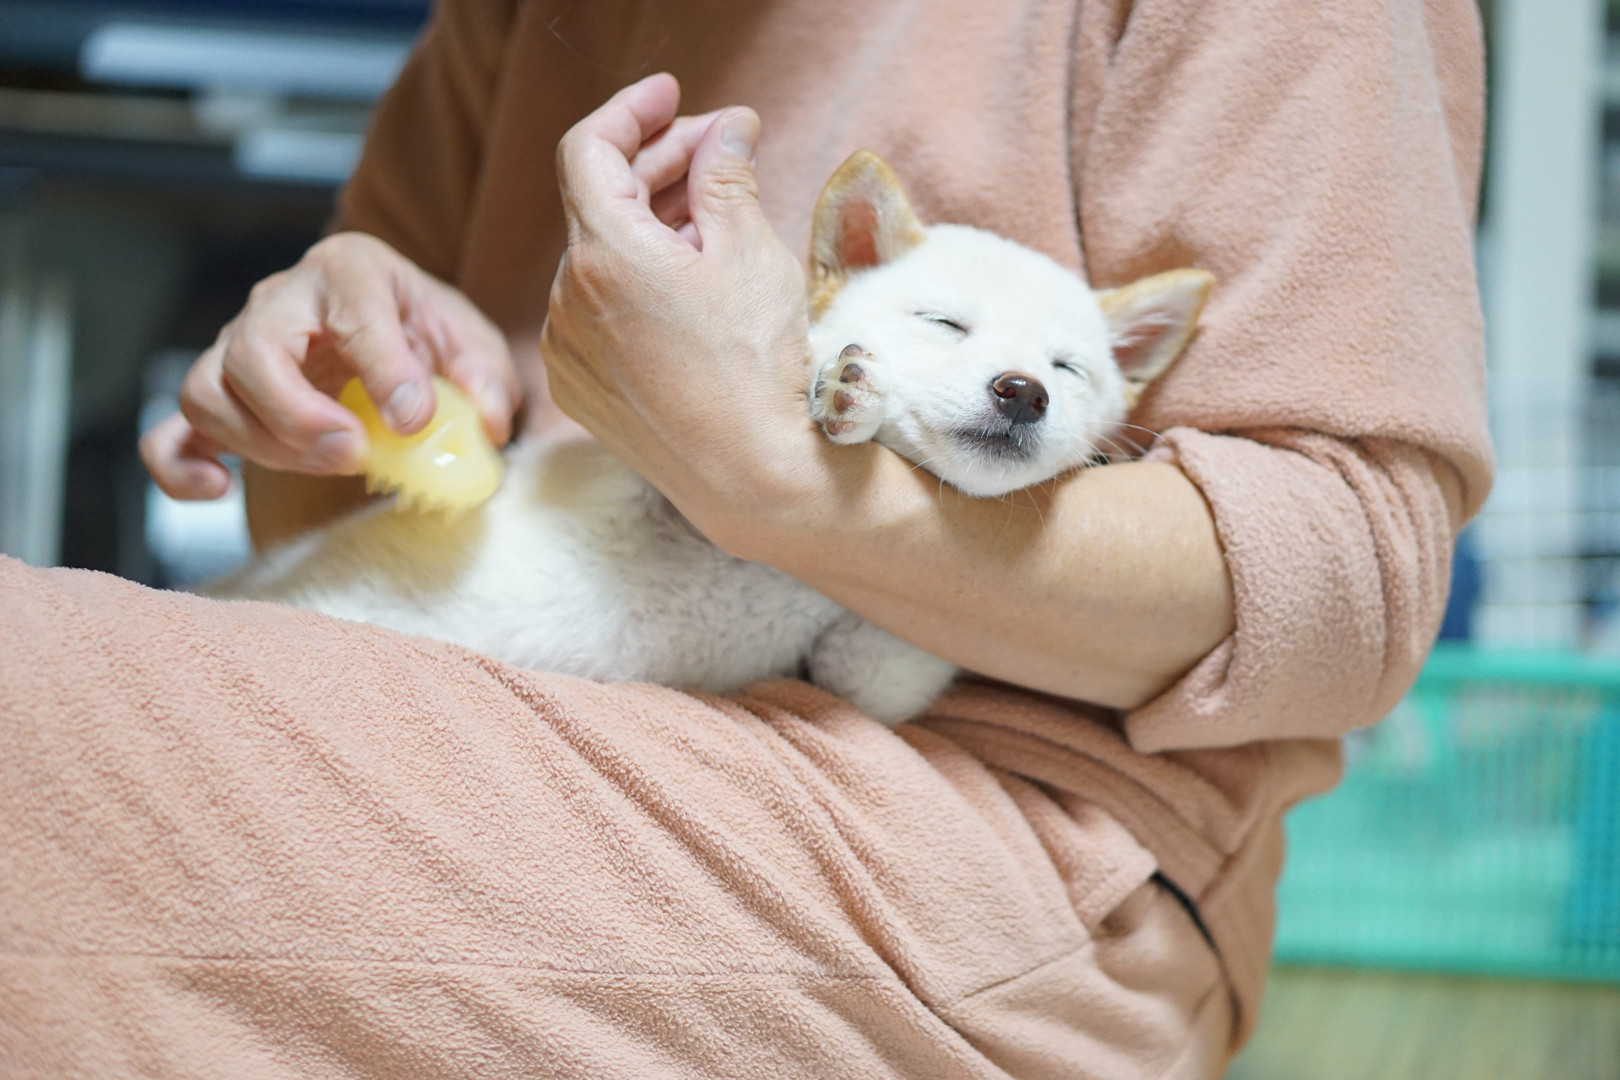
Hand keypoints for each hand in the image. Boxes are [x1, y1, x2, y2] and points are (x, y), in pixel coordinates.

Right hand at [141, 233, 521, 499]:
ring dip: (260, 441)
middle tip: (353, 452)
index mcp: (351, 271)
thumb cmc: (430, 337)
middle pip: (252, 351)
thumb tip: (483, 422)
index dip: (383, 368)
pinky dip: (181, 466)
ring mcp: (240, 348)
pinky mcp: (223, 399)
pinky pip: (169, 433)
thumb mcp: (475, 347)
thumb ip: (487, 381)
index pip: (352, 308)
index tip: (414, 418)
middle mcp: (282, 300)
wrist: (400, 340)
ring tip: (328, 463)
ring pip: (207, 390)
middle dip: (299, 414)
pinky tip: (220, 488)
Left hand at [541, 74, 821, 554]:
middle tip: (723, 149)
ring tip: (718, 223)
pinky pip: (596, 312)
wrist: (752, 480)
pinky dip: (635, 284)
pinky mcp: (579, 389)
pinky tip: (690, 288)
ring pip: (599, 260)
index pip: (591, 149)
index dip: (633, 110)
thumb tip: (728, 131)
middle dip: (660, 166)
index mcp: (602, 257)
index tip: (673, 95)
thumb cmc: (757, 368)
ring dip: (652, 228)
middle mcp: (565, 301)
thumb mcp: (751, 253)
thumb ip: (727, 176)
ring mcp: (567, 350)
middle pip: (599, 203)